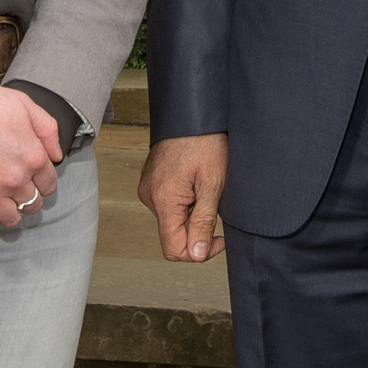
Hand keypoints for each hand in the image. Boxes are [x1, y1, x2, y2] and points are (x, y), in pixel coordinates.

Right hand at [0, 78, 62, 239]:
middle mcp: (16, 178)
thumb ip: (47, 130)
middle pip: (32, 204)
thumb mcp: (25, 104)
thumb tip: (56, 156)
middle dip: (27, 200)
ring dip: (9, 216)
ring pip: (10, 219)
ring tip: (2, 208)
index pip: (49, 185)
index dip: (43, 184)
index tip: (34, 182)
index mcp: (33, 156)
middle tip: (17, 195)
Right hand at [137, 133, 228, 262]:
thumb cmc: (205, 142)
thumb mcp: (213, 184)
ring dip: (191, 214)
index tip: (219, 238)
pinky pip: (168, 205)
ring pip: (172, 220)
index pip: (174, 249)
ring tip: (204, 188)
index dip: (199, 252)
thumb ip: (204, 222)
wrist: (191, 113)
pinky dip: (184, 202)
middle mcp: (150, 197)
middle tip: (215, 204)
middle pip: (173, 235)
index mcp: (164, 200)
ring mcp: (148, 188)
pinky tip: (195, 183)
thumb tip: (198, 254)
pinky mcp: (151, 182)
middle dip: (197, 229)